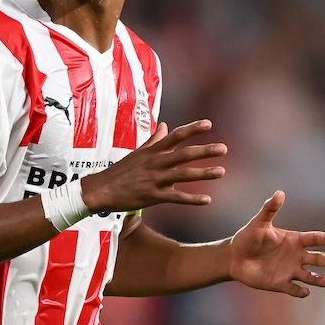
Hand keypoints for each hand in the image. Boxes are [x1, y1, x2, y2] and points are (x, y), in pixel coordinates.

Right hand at [81, 120, 226, 212]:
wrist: (101, 189)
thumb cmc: (121, 170)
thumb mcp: (138, 152)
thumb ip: (154, 139)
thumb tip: (165, 124)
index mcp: (153, 151)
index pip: (175, 136)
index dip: (192, 129)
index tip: (209, 123)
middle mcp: (156, 163)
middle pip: (184, 154)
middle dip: (205, 151)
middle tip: (224, 148)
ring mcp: (154, 179)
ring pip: (183, 175)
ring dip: (203, 173)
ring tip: (222, 172)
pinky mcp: (152, 196)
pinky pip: (176, 198)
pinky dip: (192, 199)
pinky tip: (207, 200)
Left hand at [229, 191, 324, 297]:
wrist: (234, 257)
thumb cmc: (247, 237)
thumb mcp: (259, 222)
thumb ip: (270, 209)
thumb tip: (280, 192)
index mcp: (294, 240)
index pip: (315, 239)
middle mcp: (296, 256)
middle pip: (317, 259)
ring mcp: (289, 270)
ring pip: (310, 276)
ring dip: (318, 279)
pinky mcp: (281, 284)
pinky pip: (294, 289)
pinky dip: (301, 291)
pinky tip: (305, 291)